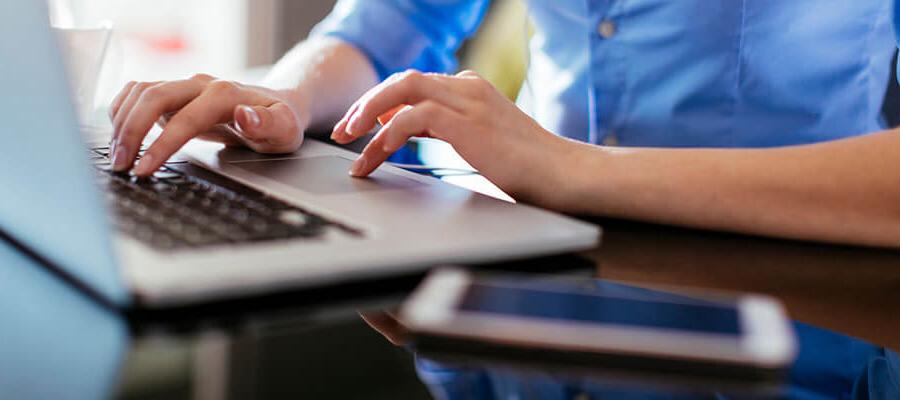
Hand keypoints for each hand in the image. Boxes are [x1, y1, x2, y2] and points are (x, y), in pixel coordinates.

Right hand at [108, 73, 307, 175]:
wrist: (276, 106)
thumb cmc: (280, 122)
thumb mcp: (284, 130)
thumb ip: (268, 124)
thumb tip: (245, 115)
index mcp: (226, 94)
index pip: (186, 118)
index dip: (162, 144)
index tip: (144, 169)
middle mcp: (201, 84)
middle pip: (154, 96)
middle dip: (131, 131)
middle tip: (120, 164)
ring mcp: (185, 86)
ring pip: (141, 91)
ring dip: (122, 121)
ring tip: (117, 155)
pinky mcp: (174, 93)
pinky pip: (139, 92)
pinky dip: (123, 109)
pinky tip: (118, 134)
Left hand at [331, 70, 570, 204]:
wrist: (563, 174)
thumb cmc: (528, 168)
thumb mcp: (481, 142)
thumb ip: (445, 130)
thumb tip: (402, 132)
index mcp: (471, 90)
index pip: (414, 85)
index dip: (381, 103)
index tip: (360, 127)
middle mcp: (467, 87)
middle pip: (402, 81)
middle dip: (366, 104)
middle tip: (342, 131)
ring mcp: (467, 100)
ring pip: (402, 90)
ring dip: (368, 113)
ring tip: (349, 139)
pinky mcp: (466, 121)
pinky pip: (412, 117)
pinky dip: (388, 134)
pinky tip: (376, 153)